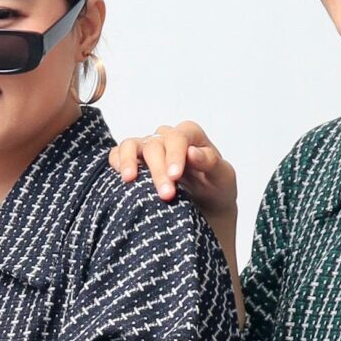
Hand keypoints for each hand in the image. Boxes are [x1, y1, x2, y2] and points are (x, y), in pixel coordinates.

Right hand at [107, 119, 237, 224]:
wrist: (205, 205)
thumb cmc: (215, 188)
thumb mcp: (223, 177)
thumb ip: (211, 162)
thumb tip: (192, 152)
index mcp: (190, 135)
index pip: (179, 137)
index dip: (175, 154)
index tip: (175, 176)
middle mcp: (167, 138)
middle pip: (155, 145)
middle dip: (158, 170)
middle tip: (166, 195)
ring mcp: (148, 148)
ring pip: (132, 145)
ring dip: (130, 162)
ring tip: (130, 180)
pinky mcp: (133, 161)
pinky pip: (117, 154)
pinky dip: (116, 162)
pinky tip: (121, 177)